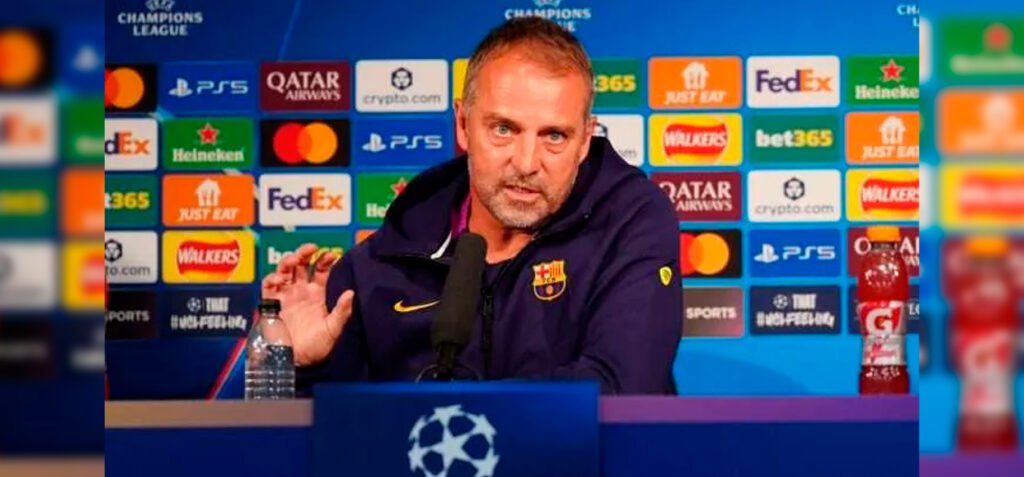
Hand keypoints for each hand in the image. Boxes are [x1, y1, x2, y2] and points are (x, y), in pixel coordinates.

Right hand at [260, 243, 353, 366]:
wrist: (297, 362)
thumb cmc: (317, 347)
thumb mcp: (333, 329)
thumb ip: (341, 311)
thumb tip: (351, 293)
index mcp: (316, 294)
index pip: (320, 270)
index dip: (324, 260)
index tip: (331, 253)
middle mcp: (300, 292)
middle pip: (301, 265)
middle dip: (304, 253)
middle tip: (310, 248)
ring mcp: (285, 296)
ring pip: (284, 271)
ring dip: (287, 261)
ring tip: (294, 260)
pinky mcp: (271, 305)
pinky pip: (268, 286)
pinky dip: (272, 278)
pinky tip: (279, 278)